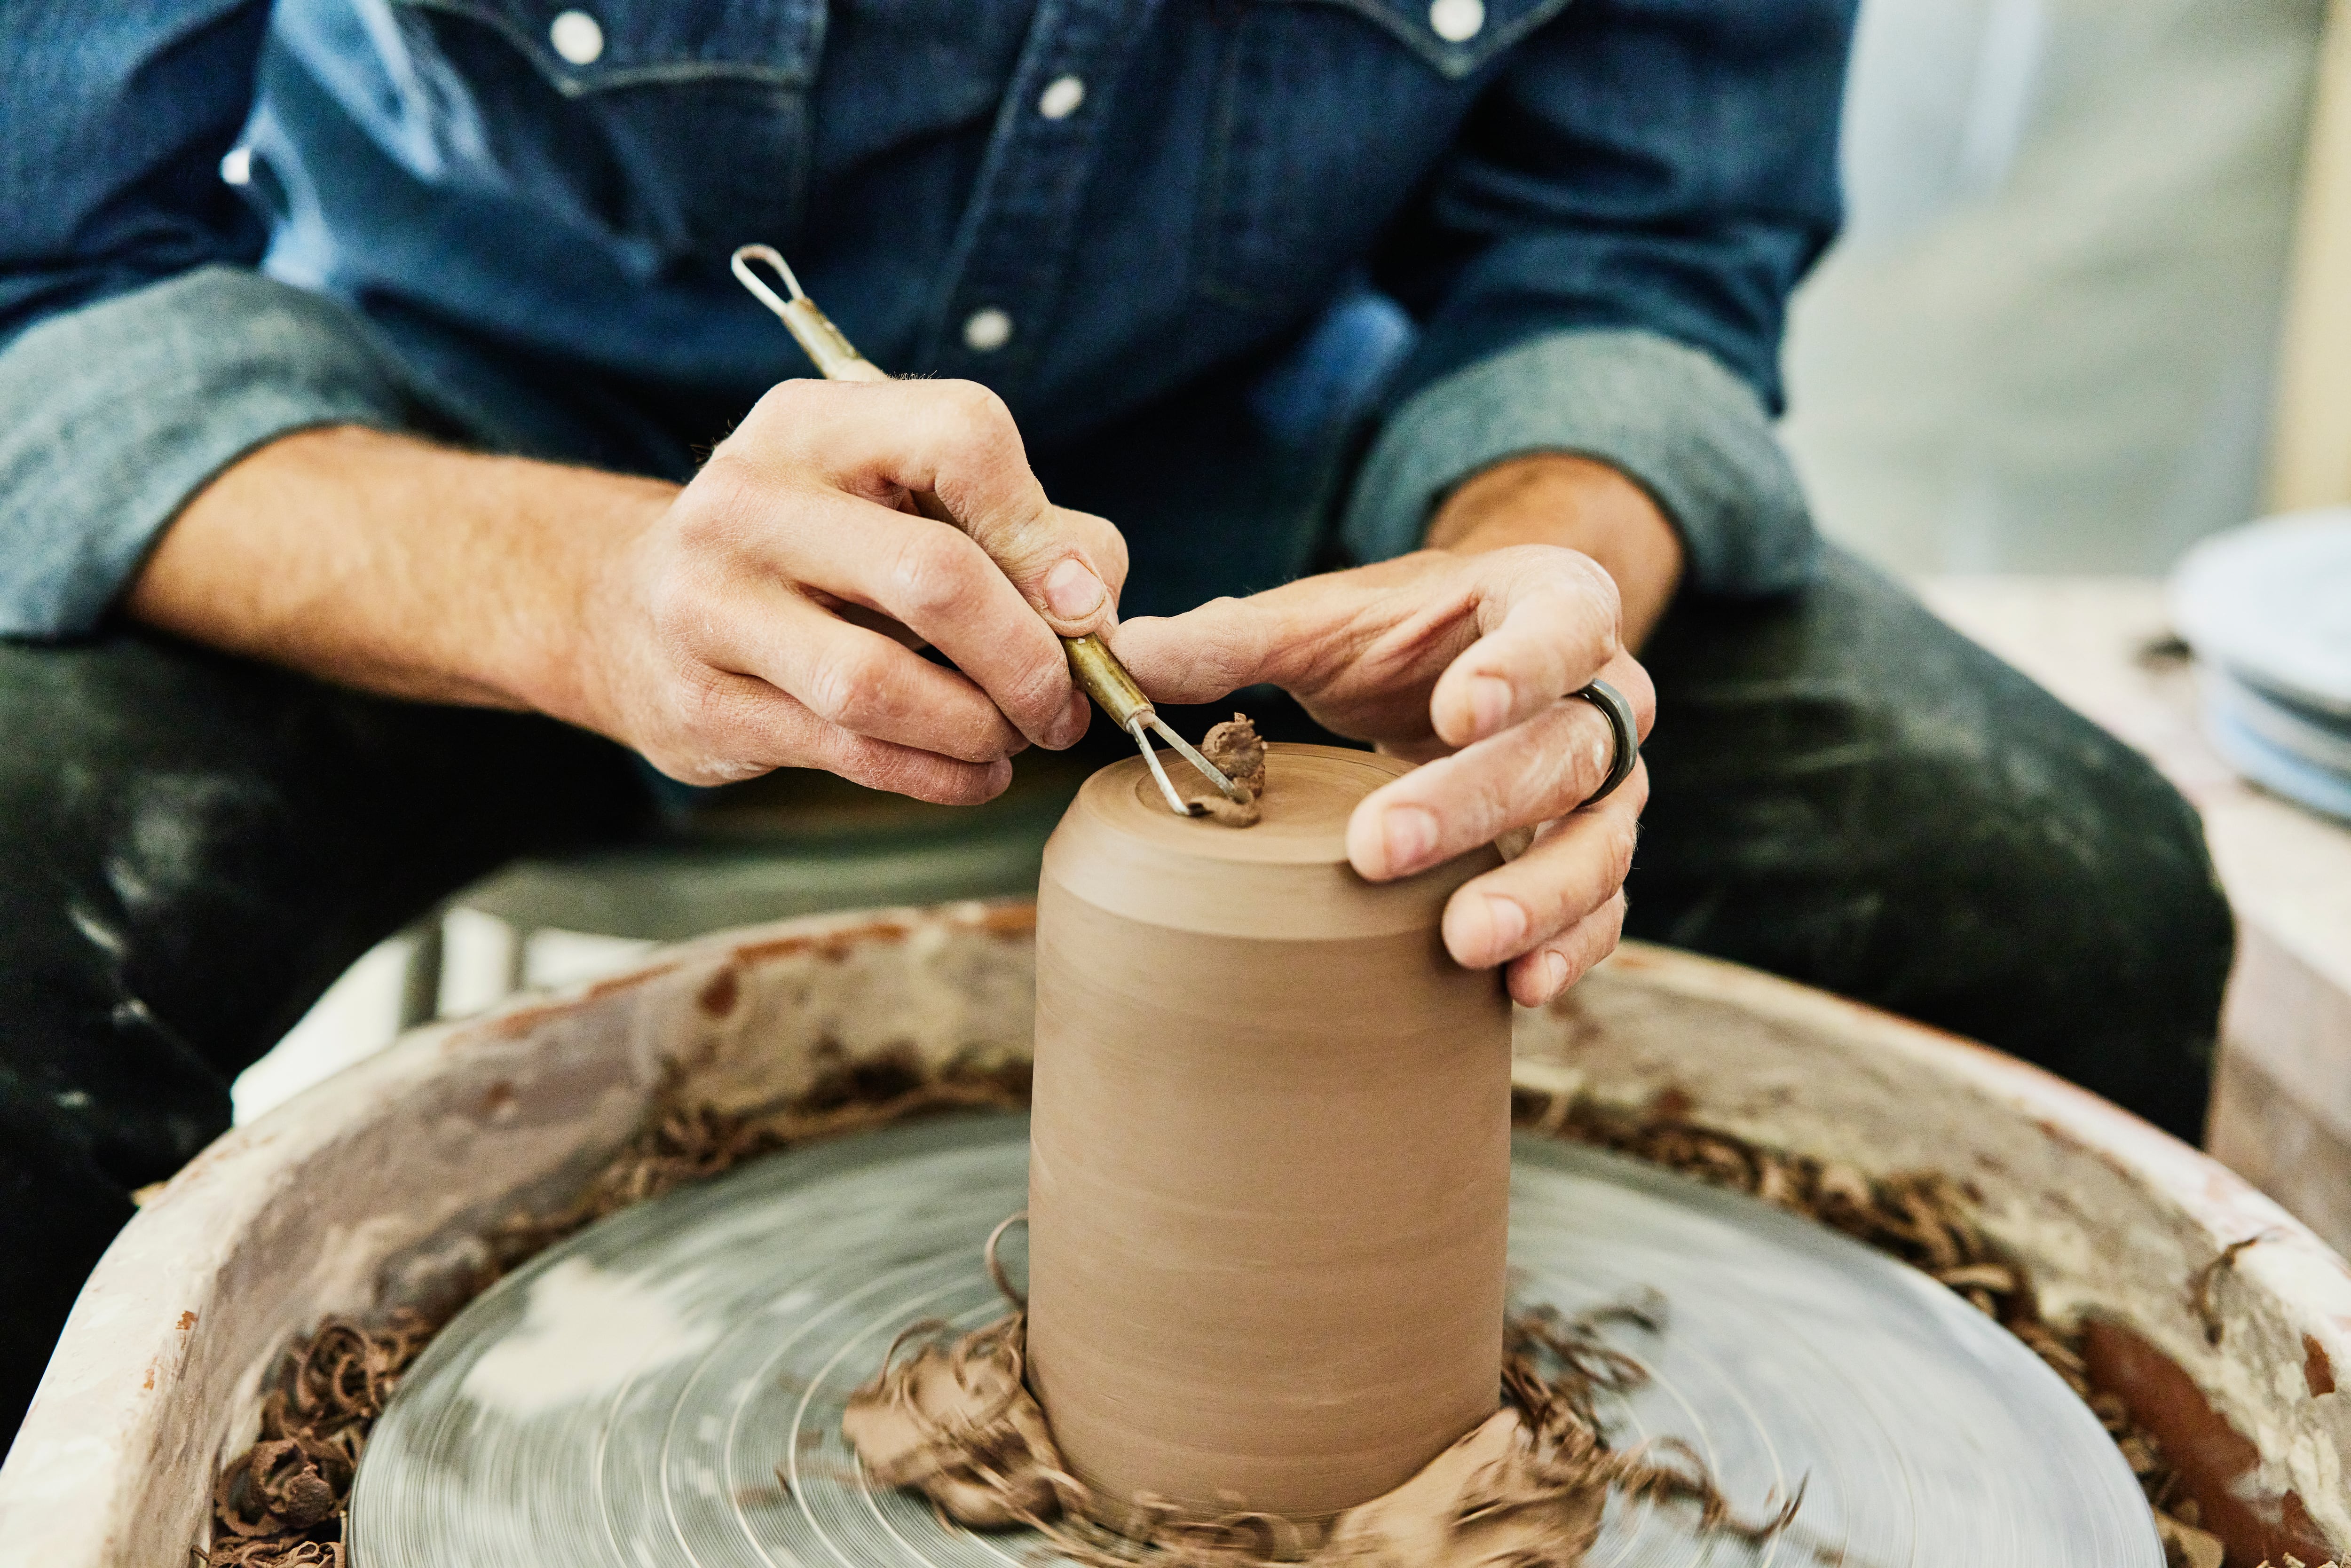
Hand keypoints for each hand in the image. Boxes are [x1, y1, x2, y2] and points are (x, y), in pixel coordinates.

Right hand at [133, 382, 1126, 805]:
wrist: (619, 603)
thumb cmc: (811, 549)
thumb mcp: (901, 498)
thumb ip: (1023, 532)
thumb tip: (1095, 603)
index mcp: (816, 424)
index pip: (962, 438)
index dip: (1044, 532)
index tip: (1083, 604)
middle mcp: (750, 500)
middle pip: (934, 577)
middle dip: (1028, 657)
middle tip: (1063, 699)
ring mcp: (713, 605)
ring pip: (885, 687)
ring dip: (982, 729)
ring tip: (1016, 738)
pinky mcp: (707, 704)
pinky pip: (854, 755)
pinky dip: (939, 776)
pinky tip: (972, 771)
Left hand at [1112, 545, 1654, 1005]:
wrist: (1472, 663)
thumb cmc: (1400, 638)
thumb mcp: (1327, 621)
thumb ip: (1240, 636)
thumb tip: (1130, 655)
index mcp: (1553, 599)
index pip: (1562, 624)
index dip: (1519, 669)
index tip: (1456, 711)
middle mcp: (1604, 692)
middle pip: (1564, 750)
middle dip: (1476, 804)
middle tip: (1382, 848)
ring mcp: (1607, 783)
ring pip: (1598, 839)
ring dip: (1535, 895)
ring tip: (1463, 942)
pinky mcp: (1595, 854)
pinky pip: (1605, 908)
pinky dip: (1568, 950)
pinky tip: (1517, 989)